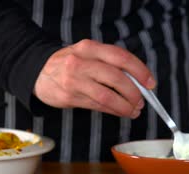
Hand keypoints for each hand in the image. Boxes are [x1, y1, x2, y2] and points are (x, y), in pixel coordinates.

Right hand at [34, 39, 155, 117]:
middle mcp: (81, 62)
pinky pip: (97, 106)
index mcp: (90, 48)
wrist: (38, 72)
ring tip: (133, 110)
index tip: (150, 83)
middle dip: (134, 92)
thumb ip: (109, 63)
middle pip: (116, 78)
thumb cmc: (69, 63)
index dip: (140, 71)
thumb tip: (138, 81)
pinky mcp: (69, 97)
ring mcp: (74, 80)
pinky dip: (113, 110)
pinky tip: (120, 112)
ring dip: (124, 106)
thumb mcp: (87, 54)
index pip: (121, 57)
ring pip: (107, 96)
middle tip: (141, 101)